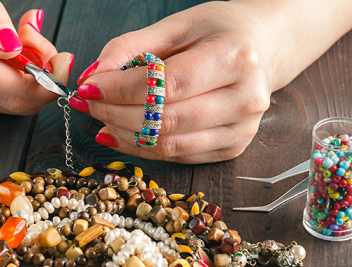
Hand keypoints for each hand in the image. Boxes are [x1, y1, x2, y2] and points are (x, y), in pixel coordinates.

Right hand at [0, 0, 73, 113]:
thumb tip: (12, 50)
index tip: (64, 58)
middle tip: (34, 32)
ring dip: (23, 72)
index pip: (18, 95)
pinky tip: (0, 47)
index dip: (51, 82)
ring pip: (5, 101)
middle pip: (17, 103)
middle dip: (39, 74)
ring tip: (17, 31)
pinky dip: (6, 75)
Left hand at [69, 0, 351, 163]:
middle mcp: (246, 97)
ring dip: (126, 135)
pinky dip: (144, 148)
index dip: (120, 90)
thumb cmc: (219, 31)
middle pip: (166, 119)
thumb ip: (132, 47)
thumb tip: (92, 77)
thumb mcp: (176, 25)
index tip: (88, 87)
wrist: (264, 48)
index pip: (167, 83)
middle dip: (116, 114)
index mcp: (236, 57)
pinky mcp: (234, 147)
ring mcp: (243, 128)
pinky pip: (179, 156)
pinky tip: (121, 134)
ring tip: (100, 120)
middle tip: (87, 105)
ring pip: (170, 144)